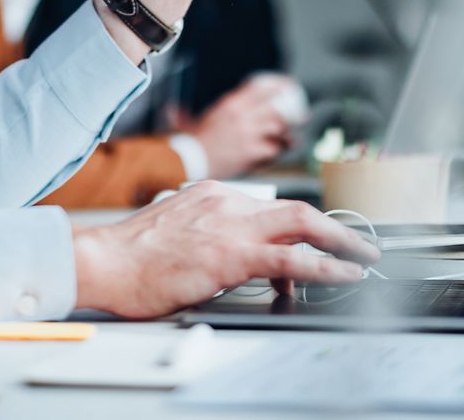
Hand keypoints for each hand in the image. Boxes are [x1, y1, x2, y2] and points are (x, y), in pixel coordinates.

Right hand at [72, 181, 378, 318]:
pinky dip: (326, 264)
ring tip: (362, 257)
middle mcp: (225, 201)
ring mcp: (230, 225)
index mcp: (211, 194)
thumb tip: (225, 256)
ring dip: (340, 240)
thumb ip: (206, 234)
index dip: (296, 226)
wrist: (104, 261)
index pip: (268, 206)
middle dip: (332, 225)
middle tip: (357, 241)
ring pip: (302, 222)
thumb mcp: (175, 231)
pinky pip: (291, 257)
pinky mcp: (230, 254)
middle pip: (294, 205)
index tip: (314, 243)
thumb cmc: (130, 255)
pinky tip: (344, 273)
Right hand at [169, 76, 297, 178]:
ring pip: (279, 128)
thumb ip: (185, 115)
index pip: (262, 88)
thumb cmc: (190, 143)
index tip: (288, 87)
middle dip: (292, 112)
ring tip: (290, 138)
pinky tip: (280, 152)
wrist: (190, 161)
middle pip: (277, 108)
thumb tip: (174, 110)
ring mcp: (248, 134)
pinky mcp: (252, 153)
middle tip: (300, 116)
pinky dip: (279, 151)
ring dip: (287, 134)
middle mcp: (242, 115)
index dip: (279, 87)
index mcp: (231, 103)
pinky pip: (274, 150)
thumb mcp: (190, 122)